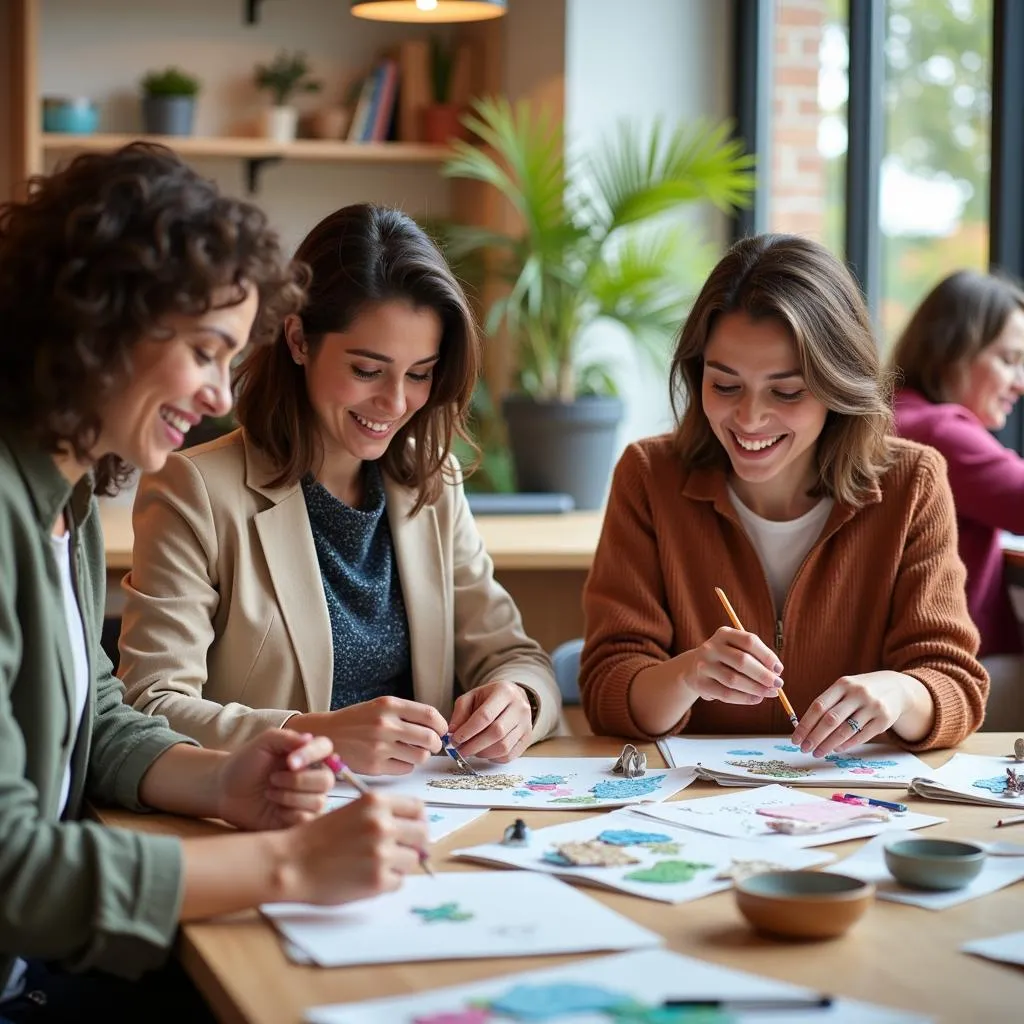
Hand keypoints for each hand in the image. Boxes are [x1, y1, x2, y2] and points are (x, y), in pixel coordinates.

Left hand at [216, 730, 335, 830]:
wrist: (224, 791)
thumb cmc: (245, 763)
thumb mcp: (263, 743)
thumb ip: (286, 738)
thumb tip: (309, 739)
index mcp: (307, 754)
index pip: (325, 749)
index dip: (312, 755)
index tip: (289, 762)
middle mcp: (312, 776)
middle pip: (326, 780)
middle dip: (297, 781)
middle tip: (272, 779)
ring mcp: (306, 799)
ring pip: (318, 801)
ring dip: (290, 797)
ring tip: (270, 793)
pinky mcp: (298, 820)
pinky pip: (308, 819)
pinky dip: (290, 813)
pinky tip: (275, 809)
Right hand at [291, 793, 429, 905]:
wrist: (291, 863)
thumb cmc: (317, 837)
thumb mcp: (352, 811)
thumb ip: (381, 815)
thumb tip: (412, 828)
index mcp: (376, 802)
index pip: (418, 807)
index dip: (417, 820)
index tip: (412, 829)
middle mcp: (383, 824)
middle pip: (422, 834)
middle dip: (414, 844)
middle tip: (400, 851)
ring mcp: (382, 853)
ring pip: (412, 860)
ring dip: (399, 864)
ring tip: (374, 865)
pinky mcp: (378, 880)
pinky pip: (398, 881)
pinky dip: (387, 882)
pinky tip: (366, 878)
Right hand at [293, 697, 446, 775]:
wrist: (327, 734)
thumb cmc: (357, 720)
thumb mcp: (380, 706)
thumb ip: (406, 713)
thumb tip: (436, 727)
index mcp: (389, 705)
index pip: (430, 715)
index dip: (442, 725)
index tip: (442, 730)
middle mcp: (385, 724)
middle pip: (429, 738)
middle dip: (436, 744)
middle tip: (431, 744)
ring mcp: (379, 746)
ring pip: (420, 756)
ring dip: (421, 755)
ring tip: (411, 751)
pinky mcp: (374, 765)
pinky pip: (406, 769)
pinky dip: (406, 765)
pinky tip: (397, 759)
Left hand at [448, 681, 533, 760]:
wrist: (513, 698)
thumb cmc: (489, 698)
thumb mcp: (472, 697)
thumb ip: (460, 712)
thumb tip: (452, 732)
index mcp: (504, 692)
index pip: (485, 715)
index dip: (468, 731)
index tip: (455, 740)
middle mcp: (520, 707)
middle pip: (496, 732)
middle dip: (474, 745)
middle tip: (460, 750)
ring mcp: (526, 724)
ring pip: (504, 746)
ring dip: (483, 753)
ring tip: (471, 750)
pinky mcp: (528, 738)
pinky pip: (510, 755)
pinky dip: (493, 758)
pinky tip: (484, 752)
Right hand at [681, 627, 782, 704]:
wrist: (693, 669)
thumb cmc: (725, 659)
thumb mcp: (737, 650)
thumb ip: (756, 657)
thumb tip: (776, 672)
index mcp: (724, 634)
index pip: (749, 641)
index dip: (767, 655)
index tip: (779, 669)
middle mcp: (711, 647)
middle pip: (742, 660)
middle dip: (763, 674)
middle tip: (779, 684)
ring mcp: (704, 665)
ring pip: (733, 679)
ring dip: (756, 688)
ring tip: (771, 693)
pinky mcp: (701, 683)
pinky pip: (725, 693)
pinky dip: (745, 698)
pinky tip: (757, 699)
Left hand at [791, 671, 920, 756]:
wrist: (897, 688)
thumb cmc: (861, 691)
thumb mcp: (845, 689)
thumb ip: (828, 704)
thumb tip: (806, 729)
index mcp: (842, 684)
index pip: (818, 706)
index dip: (805, 724)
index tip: (796, 738)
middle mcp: (857, 693)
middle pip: (830, 720)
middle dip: (815, 737)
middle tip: (804, 749)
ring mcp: (872, 707)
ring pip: (845, 730)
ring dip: (829, 744)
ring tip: (818, 752)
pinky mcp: (884, 720)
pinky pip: (861, 736)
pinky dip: (846, 745)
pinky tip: (836, 749)